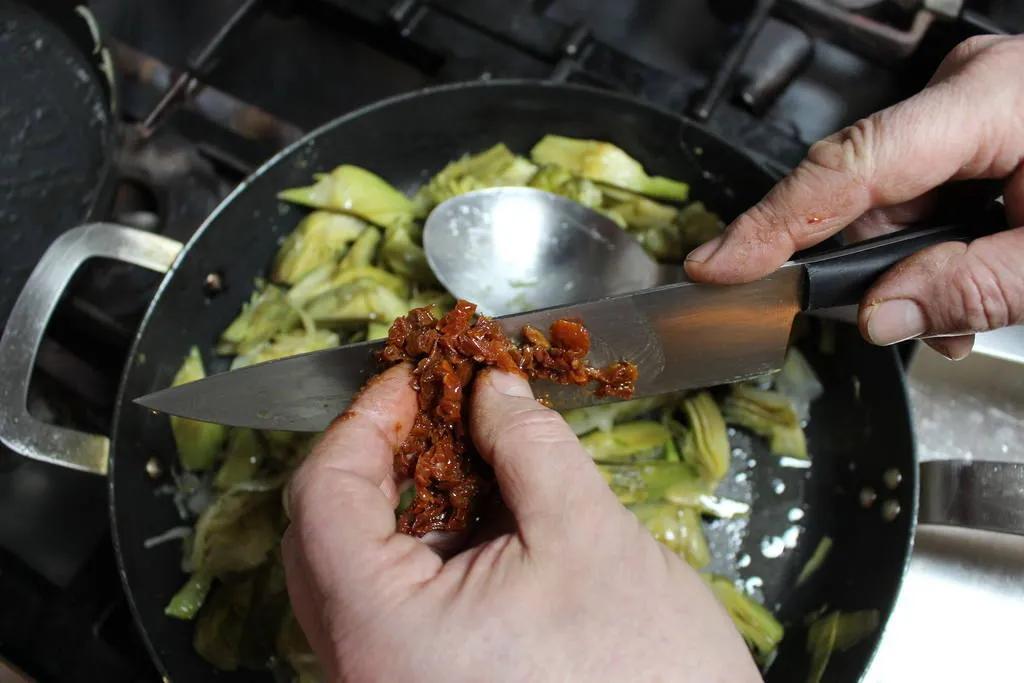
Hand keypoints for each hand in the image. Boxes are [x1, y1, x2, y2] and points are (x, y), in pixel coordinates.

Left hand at [281, 364, 759, 682]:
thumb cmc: (642, 672)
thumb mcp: (588, 536)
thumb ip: (528, 444)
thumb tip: (492, 389)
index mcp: (382, 628)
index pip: (324, 495)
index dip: (364, 421)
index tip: (411, 378)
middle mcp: (364, 663)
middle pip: (327, 530)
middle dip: (383, 453)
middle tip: (437, 404)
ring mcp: (391, 677)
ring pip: (361, 564)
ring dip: (408, 494)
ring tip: (468, 445)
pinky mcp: (424, 681)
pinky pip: (399, 599)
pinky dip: (430, 543)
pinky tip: (483, 507)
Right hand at [685, 35, 1023, 360]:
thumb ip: (970, 288)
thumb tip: (879, 315)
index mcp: (989, 103)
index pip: (849, 169)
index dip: (774, 223)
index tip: (719, 265)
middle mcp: (969, 89)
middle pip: (867, 189)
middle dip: (868, 264)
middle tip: (891, 322)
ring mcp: (974, 101)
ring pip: (896, 197)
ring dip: (911, 260)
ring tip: (958, 311)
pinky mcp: (982, 119)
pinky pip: (927, 186)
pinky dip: (936, 239)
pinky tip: (968, 275)